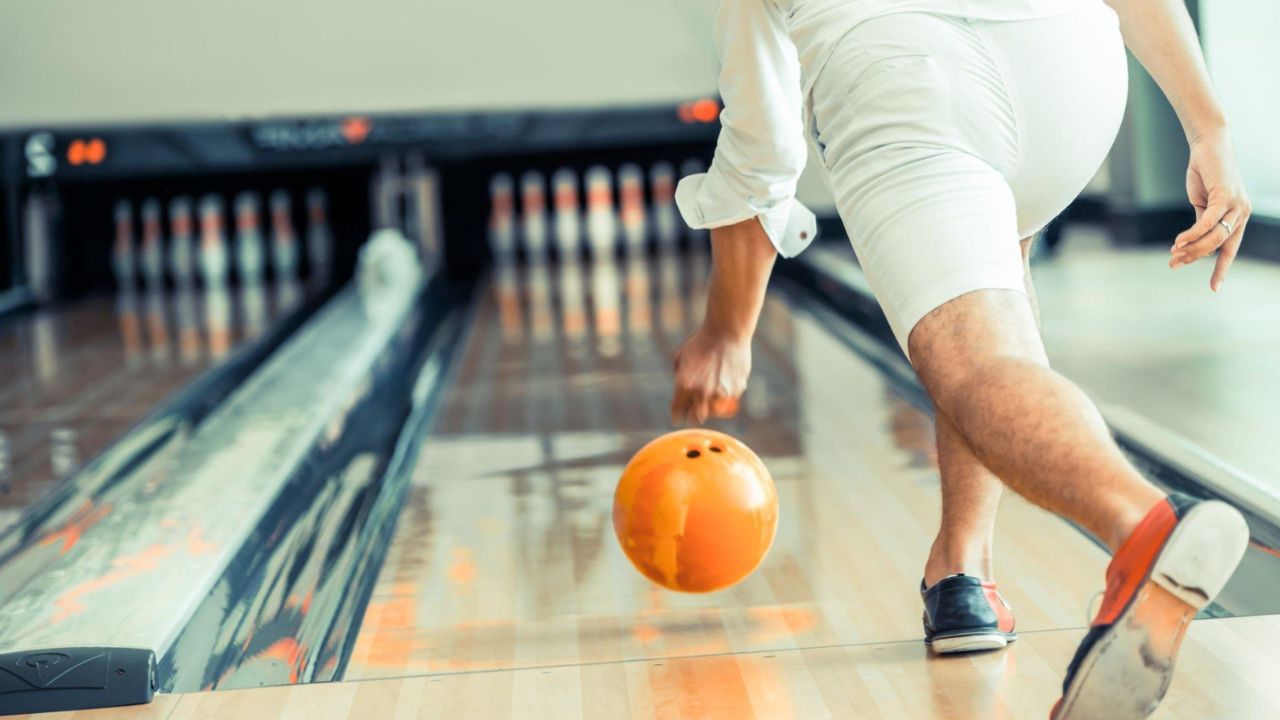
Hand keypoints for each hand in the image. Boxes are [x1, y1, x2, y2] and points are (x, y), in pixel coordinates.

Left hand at [670, 327, 750, 424]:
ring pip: (714, 413)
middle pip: (696, 419)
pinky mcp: (736, 391)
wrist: (726, 333)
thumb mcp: (681, 357)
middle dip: (694, 414)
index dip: (678, 414)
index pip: (678, 414)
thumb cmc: (701, 342)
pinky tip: (725, 381)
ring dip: (711, 406)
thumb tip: (680, 391)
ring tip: (712, 394)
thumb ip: (678, 377)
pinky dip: (726, 395)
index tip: (680, 414)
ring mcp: (720, 394)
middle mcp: (701, 394)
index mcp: (684, 387)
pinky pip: (729, 401)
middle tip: (695, 408)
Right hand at [1171, 131, 1250, 290]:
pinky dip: (1192, 234)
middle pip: (1218, 245)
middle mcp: (1242, 213)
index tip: (1214, 288)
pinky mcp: (1224, 196)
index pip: (1230, 249)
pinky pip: (1208, 222)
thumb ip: (1203, 222)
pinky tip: (1179, 241)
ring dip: (1192, 248)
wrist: (1208, 145)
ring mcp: (1236, 204)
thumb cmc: (1205, 173)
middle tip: (1173, 263)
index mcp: (1238, 217)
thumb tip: (1193, 243)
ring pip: (1214, 236)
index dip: (1221, 269)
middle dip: (1195, 257)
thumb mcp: (1203, 203)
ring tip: (1173, 253)